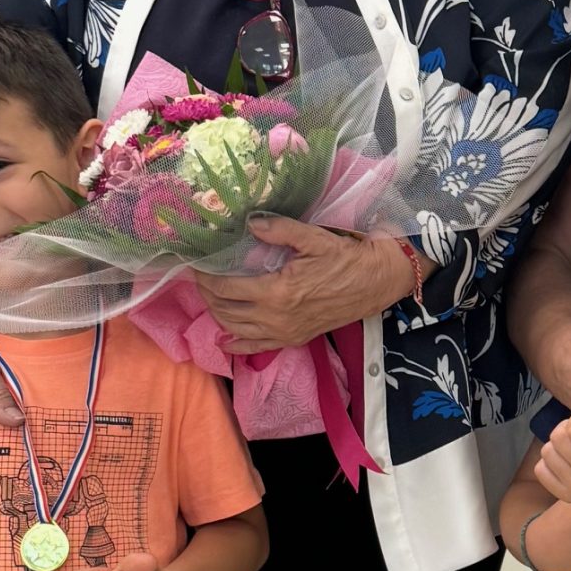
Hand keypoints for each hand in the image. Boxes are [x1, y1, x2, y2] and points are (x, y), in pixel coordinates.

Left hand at [195, 222, 416, 352]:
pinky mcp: (293, 339)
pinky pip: (257, 347)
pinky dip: (236, 344)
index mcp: (277, 292)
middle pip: (225, 310)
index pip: (226, 289)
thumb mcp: (312, 238)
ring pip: (235, 329)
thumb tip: (249, 223)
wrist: (373, 283)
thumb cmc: (344, 259)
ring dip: (217, 314)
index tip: (196, 265)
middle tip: (200, 277)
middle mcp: (276, 318)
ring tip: (209, 296)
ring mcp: (284, 332)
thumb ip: (278, 230)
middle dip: (207, 295)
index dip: (206, 278)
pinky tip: (224, 339)